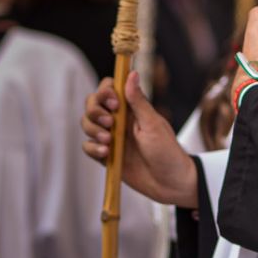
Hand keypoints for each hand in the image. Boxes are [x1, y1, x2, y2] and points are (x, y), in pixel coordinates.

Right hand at [79, 72, 197, 207]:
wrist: (170, 184)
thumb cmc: (167, 152)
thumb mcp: (153, 125)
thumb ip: (138, 101)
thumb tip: (131, 73)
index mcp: (131, 109)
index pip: (109, 89)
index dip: (105, 92)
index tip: (114, 104)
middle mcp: (118, 120)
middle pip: (92, 104)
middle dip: (95, 111)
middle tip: (109, 124)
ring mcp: (111, 138)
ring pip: (87, 124)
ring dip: (93, 130)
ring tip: (109, 142)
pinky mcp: (106, 156)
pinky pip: (88, 146)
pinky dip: (93, 148)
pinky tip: (106, 153)